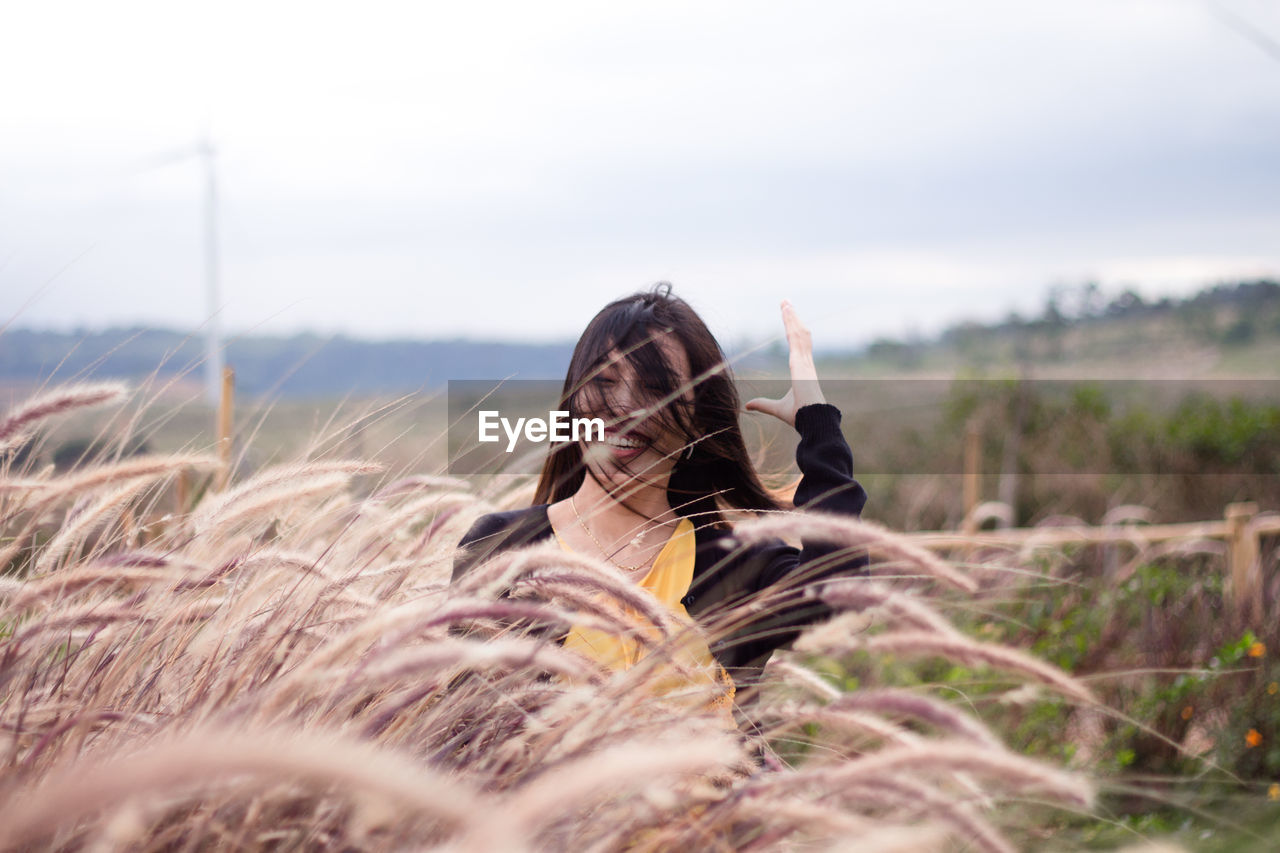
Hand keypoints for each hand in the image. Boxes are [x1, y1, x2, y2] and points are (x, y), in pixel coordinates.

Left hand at [744, 299, 825, 426]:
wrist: (811, 421)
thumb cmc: (799, 416)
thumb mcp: (776, 408)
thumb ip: (763, 404)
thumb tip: (747, 405)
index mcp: (803, 370)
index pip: (798, 345)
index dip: (794, 331)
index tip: (789, 318)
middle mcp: (806, 363)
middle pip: (800, 335)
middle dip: (793, 319)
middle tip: (786, 303)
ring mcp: (805, 362)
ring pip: (798, 333)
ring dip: (792, 317)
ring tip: (785, 303)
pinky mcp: (802, 362)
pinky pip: (796, 338)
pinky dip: (792, 324)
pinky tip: (787, 312)